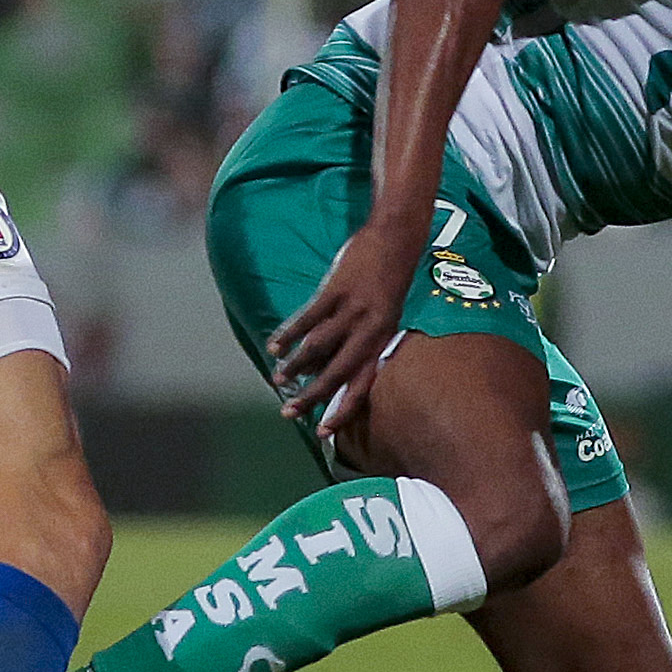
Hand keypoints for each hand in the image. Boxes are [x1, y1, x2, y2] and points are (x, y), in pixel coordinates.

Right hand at [266, 220, 417, 440]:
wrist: (396, 238)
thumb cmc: (391, 278)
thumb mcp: (388, 314)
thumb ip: (365, 339)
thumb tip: (334, 363)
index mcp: (383, 339)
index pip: (361, 384)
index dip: (342, 409)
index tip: (323, 432)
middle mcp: (368, 331)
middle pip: (335, 372)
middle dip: (311, 397)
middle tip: (289, 413)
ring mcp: (352, 310)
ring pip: (317, 348)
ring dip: (294, 366)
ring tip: (277, 380)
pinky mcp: (336, 291)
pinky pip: (308, 318)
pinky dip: (289, 334)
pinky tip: (275, 345)